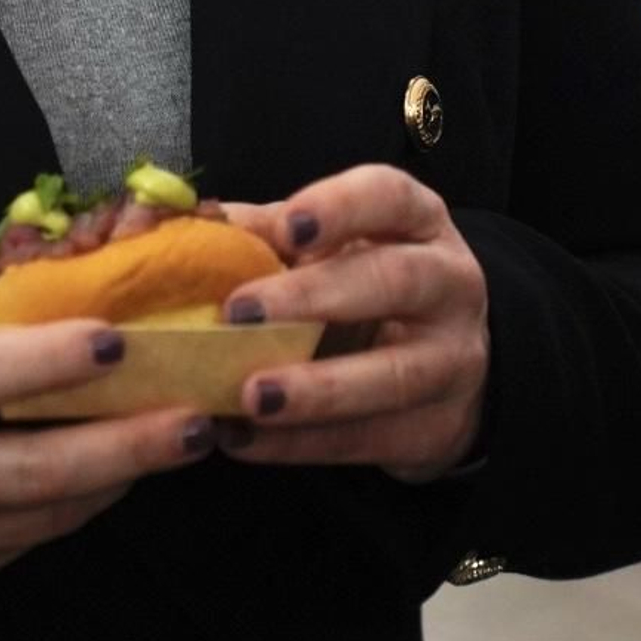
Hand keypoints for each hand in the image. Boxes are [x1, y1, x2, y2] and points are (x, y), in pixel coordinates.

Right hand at [0, 305, 214, 604]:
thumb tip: (58, 297)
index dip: (46, 361)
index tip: (116, 341)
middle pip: (34, 470)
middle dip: (125, 445)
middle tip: (196, 418)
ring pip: (47, 513)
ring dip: (122, 476)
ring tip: (184, 436)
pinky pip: (34, 538)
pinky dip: (85, 502)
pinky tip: (125, 469)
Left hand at [216, 165, 488, 479]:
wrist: (442, 369)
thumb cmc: (364, 288)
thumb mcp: (329, 249)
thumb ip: (264, 233)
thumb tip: (188, 221)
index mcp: (417, 223)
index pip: (389, 196)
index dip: (340, 207)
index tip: (286, 228)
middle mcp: (448, 283)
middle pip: (394, 280)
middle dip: (315, 295)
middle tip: (240, 311)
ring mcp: (451, 359)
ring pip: (392, 374)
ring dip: (317, 388)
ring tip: (251, 396)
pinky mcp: (435, 427)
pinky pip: (368, 438)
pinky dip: (302, 443)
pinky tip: (246, 440)